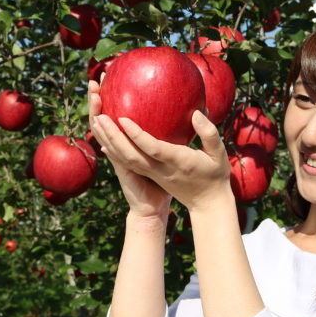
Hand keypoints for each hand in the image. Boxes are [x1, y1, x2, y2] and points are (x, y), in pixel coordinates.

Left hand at [89, 92, 232, 210]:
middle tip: (99, 115)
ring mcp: (152, 174)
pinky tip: (104, 139)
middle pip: (130, 154)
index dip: (136, 135)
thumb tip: (196, 112)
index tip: (123, 119)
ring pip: (125, 159)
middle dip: (112, 135)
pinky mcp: (149, 175)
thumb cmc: (215, 177)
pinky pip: (128, 162)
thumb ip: (209, 133)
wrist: (206, 204)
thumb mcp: (219, 155)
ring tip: (96, 120)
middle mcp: (159, 170)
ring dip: (108, 140)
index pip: (152, 149)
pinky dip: (114, 150)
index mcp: (176, 162)